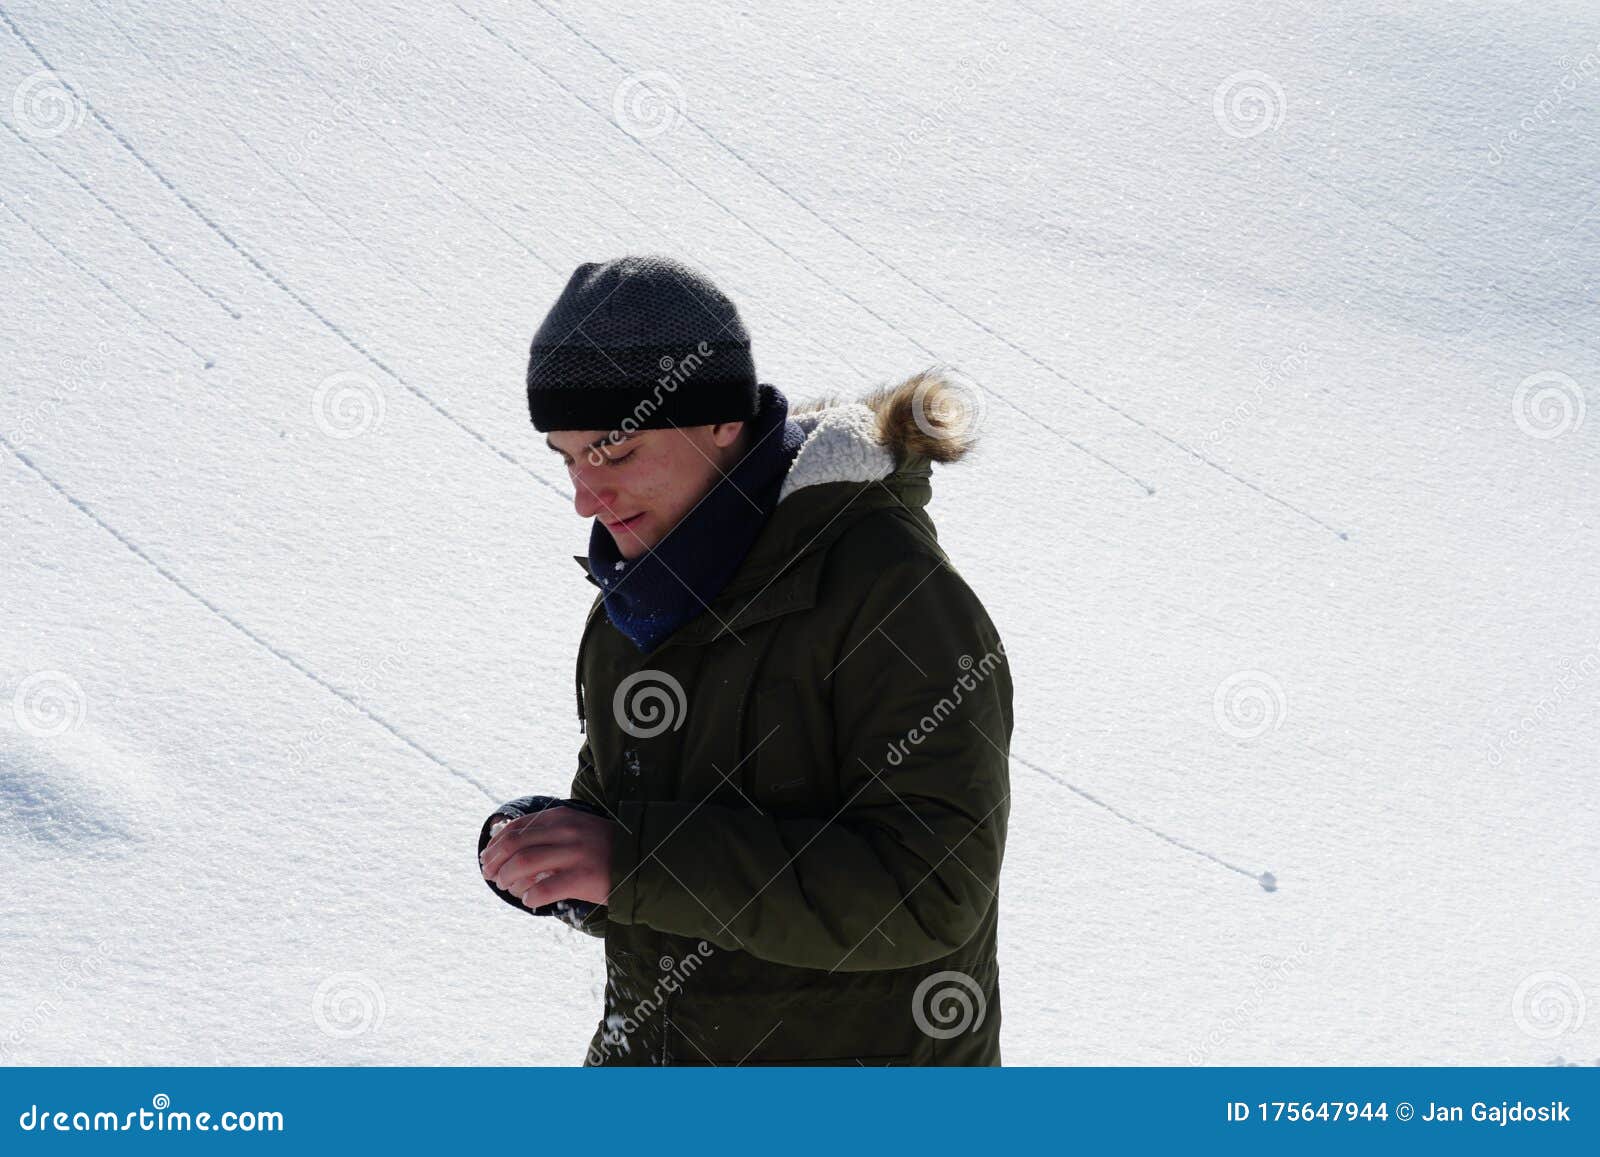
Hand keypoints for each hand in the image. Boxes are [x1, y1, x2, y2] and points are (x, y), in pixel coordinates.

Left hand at [479, 805, 614, 908]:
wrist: (643, 861)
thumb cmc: (604, 849)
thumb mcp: (577, 829)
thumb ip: (548, 833)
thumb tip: (507, 849)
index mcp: (562, 816)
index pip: (517, 827)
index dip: (496, 844)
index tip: (487, 858)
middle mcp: (567, 831)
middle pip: (515, 844)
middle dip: (496, 862)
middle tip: (492, 877)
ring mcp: (576, 853)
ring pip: (524, 863)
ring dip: (508, 878)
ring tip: (508, 888)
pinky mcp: (583, 877)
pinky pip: (544, 888)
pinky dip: (530, 896)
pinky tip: (529, 900)